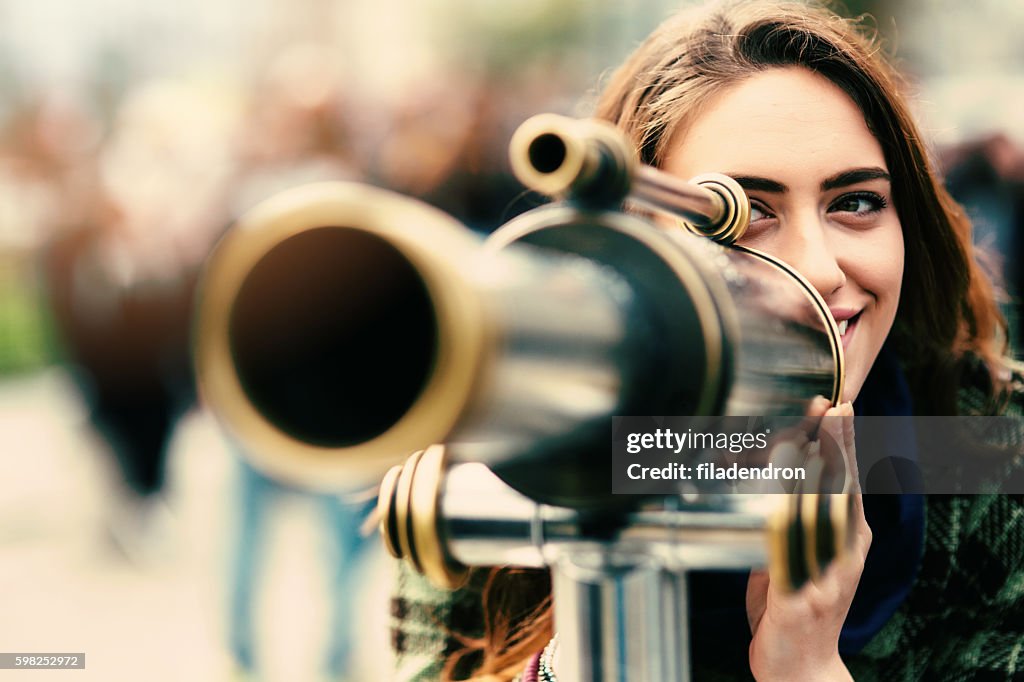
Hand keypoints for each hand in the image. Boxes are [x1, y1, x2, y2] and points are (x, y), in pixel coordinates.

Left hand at [745, 401, 871, 681]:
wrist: (802, 670)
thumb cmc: (798, 607)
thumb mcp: (803, 554)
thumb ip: (794, 517)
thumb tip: (777, 472)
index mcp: (849, 541)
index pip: (849, 482)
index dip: (844, 443)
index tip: (839, 407)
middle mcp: (844, 556)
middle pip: (841, 491)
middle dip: (835, 446)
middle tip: (832, 407)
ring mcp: (825, 578)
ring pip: (820, 517)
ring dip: (813, 475)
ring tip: (809, 439)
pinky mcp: (799, 600)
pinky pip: (791, 556)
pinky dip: (787, 528)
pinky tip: (782, 504)